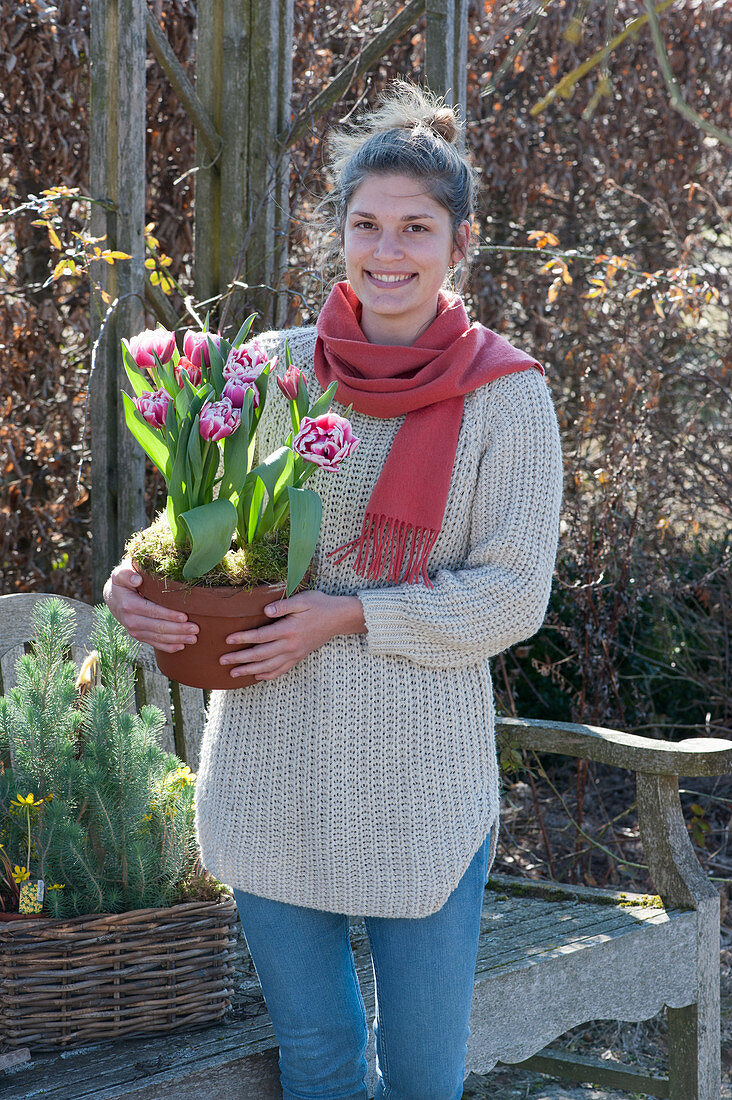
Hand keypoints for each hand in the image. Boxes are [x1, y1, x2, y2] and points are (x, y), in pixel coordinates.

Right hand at [102, 557, 198, 653]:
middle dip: (178, 629)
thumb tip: (137, 579)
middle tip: (195, 628)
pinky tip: (181, 647)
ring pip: (158, 637)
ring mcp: (135, 630)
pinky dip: (168, 647)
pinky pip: (154, 643)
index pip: (152, 611)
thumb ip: (126, 574)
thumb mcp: (120, 574)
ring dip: (177, 639)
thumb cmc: (123, 582)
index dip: (169, 615)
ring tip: (193, 638)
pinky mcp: (139, 636)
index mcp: (129, 605)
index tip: (185, 616)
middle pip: (158, 627)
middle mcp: (131, 620)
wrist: (113, 597)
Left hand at [220, 590, 365, 681]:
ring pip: (268, 666)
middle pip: (260, 655)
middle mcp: (290, 645)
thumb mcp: (302, 599)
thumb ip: (283, 606)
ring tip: (233, 673)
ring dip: (249, 671)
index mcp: (289, 630)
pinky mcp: (299, 656)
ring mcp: (295, 653)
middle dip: (240, 659)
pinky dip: (268, 675)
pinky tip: (257, 677)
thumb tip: (266, 611)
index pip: (261, 636)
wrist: (338, 618)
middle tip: (222, 660)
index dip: (243, 638)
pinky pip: (282, 670)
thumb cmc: (319, 605)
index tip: (228, 640)